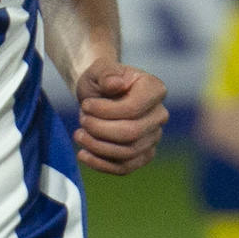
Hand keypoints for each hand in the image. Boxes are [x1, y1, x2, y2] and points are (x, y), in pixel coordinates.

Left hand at [72, 59, 168, 175]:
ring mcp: (154, 137)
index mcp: (154, 89)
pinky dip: (102, 164)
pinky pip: (125, 167)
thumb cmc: (101, 80)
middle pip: (132, 133)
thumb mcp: (99, 70)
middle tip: (81, 120)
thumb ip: (107, 73)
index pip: (133, 109)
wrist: (100, 95)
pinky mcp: (143, 155)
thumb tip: (116, 83)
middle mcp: (159, 115)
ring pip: (128, 152)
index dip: (105, 111)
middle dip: (100, 130)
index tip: (85, 105)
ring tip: (79, 135)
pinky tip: (83, 154)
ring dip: (98, 147)